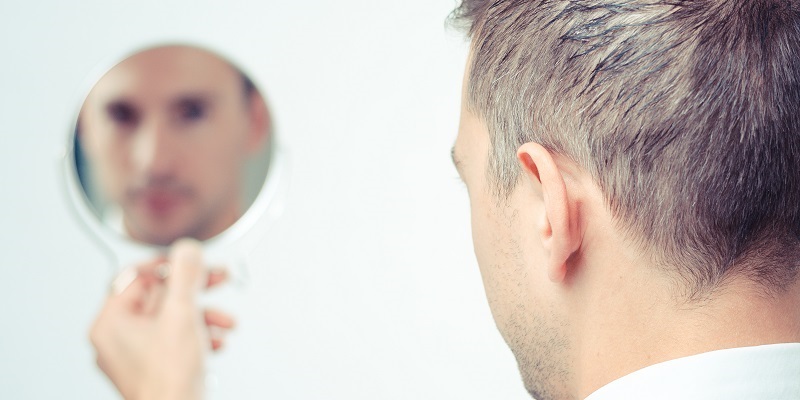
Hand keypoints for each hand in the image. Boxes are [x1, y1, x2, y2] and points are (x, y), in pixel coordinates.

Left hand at [89, 239, 234, 399]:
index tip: (189, 261)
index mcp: (111, 323)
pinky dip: (198, 336)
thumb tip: (187, 249)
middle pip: (158, 297)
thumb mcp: (182, 314)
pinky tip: (216, 341)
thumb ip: (185, 276)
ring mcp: (135, 355)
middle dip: (195, 291)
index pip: (135, 276)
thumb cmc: (169, 380)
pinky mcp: (153, 368)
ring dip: (203, 315)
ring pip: (171, 319)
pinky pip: (175, 340)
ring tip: (225, 320)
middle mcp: (117, 339)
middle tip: (216, 279)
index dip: (166, 264)